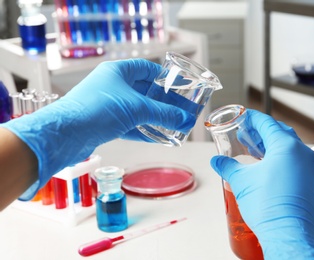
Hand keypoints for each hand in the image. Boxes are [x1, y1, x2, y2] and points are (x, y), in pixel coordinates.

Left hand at [2, 59, 194, 199]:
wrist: (65, 134)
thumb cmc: (96, 110)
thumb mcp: (137, 109)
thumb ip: (164, 114)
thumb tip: (186, 120)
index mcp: (117, 72)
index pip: (146, 69)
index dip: (164, 77)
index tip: (178, 86)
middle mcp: (112, 86)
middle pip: (144, 91)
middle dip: (163, 102)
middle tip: (180, 109)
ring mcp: (107, 105)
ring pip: (137, 110)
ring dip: (155, 118)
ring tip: (174, 125)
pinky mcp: (104, 123)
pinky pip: (129, 125)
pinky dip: (144, 131)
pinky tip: (159, 137)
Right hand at [210, 109, 313, 258]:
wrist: (289, 234)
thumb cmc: (269, 206)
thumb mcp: (241, 181)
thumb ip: (228, 166)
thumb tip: (217, 161)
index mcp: (286, 147)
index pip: (267, 123)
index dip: (252, 118)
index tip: (243, 116)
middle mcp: (302, 153)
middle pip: (280, 132)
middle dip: (262, 130)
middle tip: (246, 133)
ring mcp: (309, 167)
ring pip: (289, 146)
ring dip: (271, 144)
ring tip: (254, 148)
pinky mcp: (310, 180)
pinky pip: (296, 160)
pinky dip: (281, 157)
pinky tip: (267, 165)